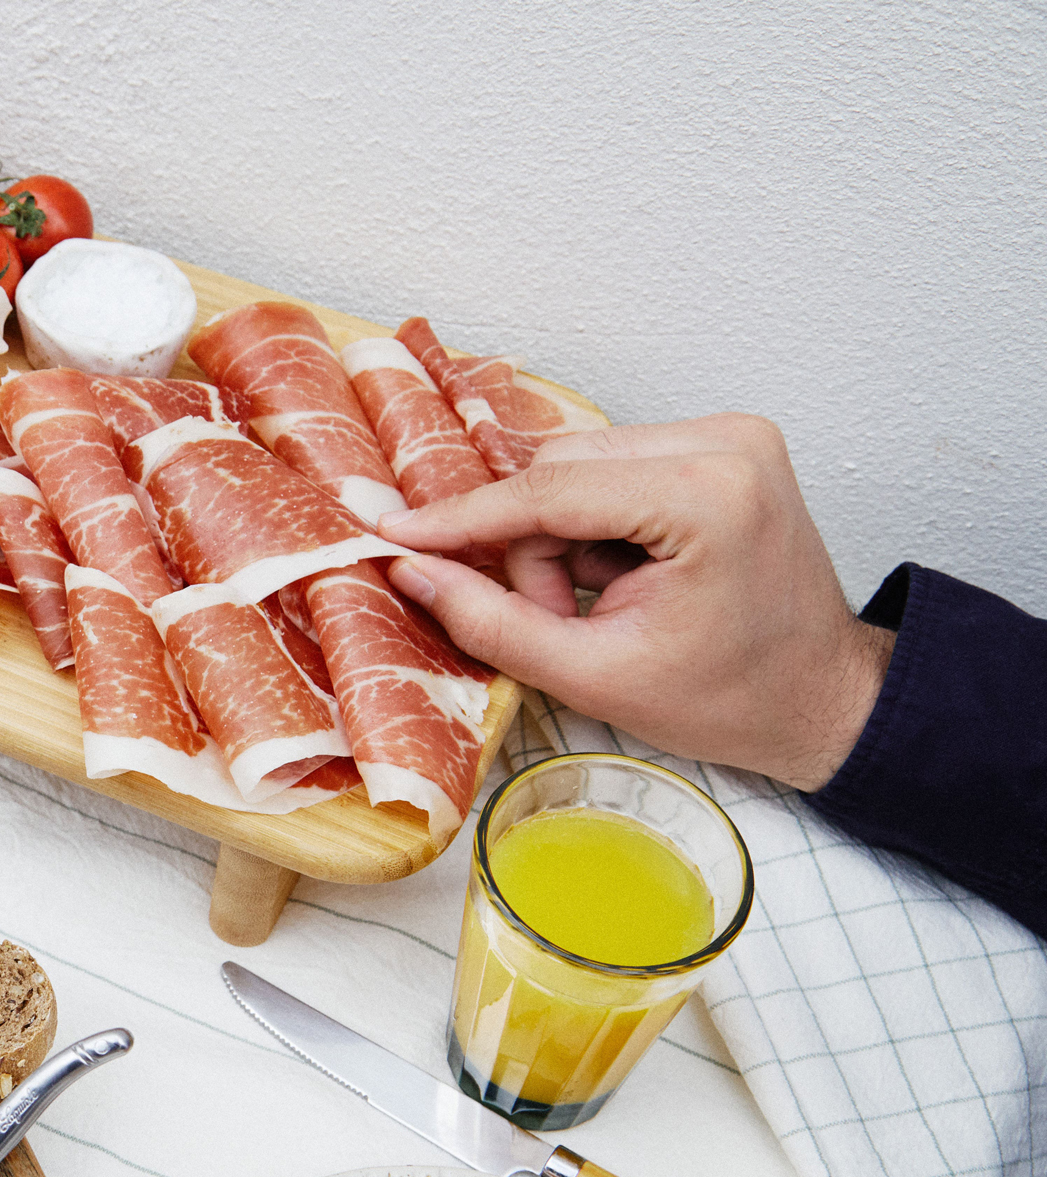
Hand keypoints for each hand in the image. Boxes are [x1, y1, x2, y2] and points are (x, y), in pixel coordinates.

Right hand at [375, 414, 894, 791]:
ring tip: (597, 606)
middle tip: (556, 620)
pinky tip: (621, 577)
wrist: (822, 698)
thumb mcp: (594, 677)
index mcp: (708, 495)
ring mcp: (730, 435)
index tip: (395, 534)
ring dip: (560, 539)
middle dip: (532, 549)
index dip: (462, 520)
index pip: (549, 491)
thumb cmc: (729, 699)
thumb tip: (412, 572)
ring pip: (578, 466)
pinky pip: (611, 468)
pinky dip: (593, 526)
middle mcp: (726, 441)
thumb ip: (492, 622)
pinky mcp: (723, 443)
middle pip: (559, 469)